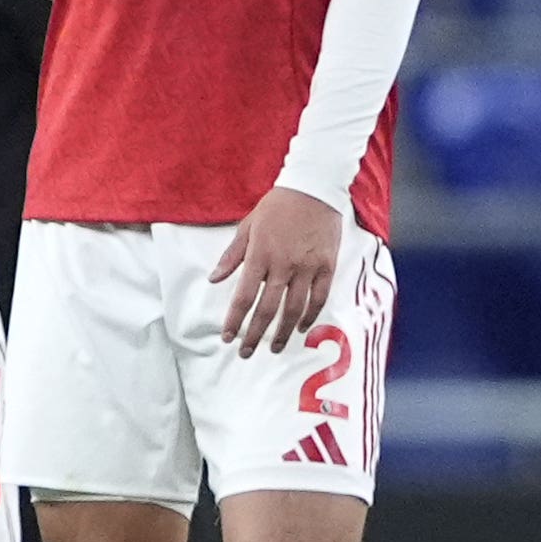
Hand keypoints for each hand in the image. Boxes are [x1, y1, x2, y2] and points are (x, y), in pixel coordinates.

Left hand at [210, 186, 341, 354]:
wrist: (313, 188)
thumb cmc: (277, 206)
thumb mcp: (248, 226)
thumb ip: (231, 255)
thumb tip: (213, 279)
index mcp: (260, 255)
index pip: (244, 296)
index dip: (235, 320)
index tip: (227, 337)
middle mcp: (283, 265)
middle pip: (267, 309)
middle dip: (255, 335)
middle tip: (246, 353)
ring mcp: (307, 267)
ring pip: (294, 309)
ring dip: (282, 332)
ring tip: (274, 347)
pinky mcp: (327, 265)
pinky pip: (319, 297)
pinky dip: (310, 316)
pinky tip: (301, 327)